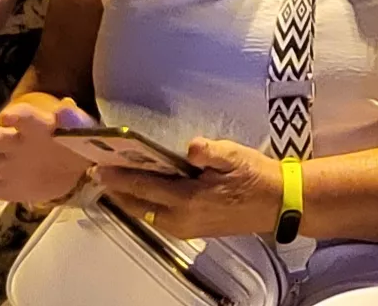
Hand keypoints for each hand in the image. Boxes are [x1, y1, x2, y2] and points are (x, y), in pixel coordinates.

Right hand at [0, 95, 99, 208]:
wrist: (78, 166)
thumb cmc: (79, 141)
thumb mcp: (85, 131)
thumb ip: (75, 122)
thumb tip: (66, 108)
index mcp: (37, 127)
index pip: (25, 118)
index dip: (17, 116)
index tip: (7, 118)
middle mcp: (15, 142)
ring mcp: (5, 164)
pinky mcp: (2, 186)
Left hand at [93, 137, 283, 238]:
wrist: (279, 204)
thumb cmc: (257, 177)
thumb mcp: (236, 156)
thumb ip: (210, 151)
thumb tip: (191, 147)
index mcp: (189, 199)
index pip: (143, 187)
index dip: (118, 177)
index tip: (99, 168)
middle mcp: (181, 219)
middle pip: (137, 206)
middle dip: (116, 190)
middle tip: (99, 174)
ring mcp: (185, 228)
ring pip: (145, 214)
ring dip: (128, 199)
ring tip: (114, 182)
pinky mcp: (191, 230)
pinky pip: (156, 219)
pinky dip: (143, 206)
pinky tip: (142, 194)